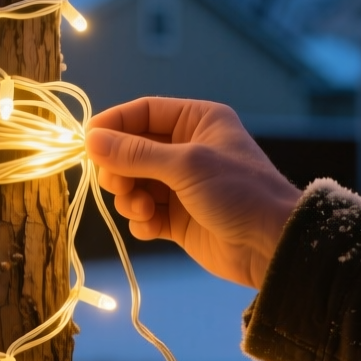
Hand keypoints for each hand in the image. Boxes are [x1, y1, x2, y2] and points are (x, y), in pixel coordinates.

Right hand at [86, 97, 302, 288]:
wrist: (272, 247)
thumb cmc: (238, 192)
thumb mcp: (186, 165)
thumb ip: (136, 153)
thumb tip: (91, 139)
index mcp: (196, 121)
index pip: (143, 112)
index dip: (113, 125)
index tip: (88, 143)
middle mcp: (186, 148)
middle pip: (131, 149)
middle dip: (119, 168)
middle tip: (117, 185)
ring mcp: (181, 185)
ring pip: (133, 183)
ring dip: (129, 197)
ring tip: (142, 210)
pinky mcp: (178, 218)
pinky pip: (144, 213)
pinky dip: (140, 220)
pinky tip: (150, 227)